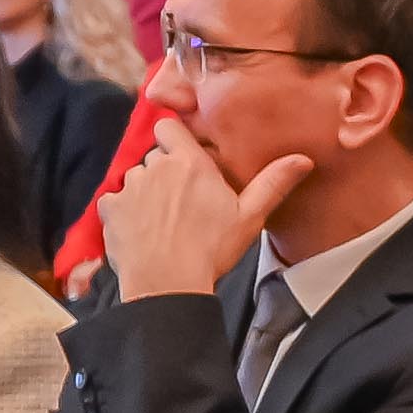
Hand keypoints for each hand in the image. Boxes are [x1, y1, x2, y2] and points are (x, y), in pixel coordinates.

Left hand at [101, 115, 307, 307]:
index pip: (169, 127)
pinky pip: (115, 201)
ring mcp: (129, 187)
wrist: (167, 285)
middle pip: (155, 157)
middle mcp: (155, 167)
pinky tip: (141, 232)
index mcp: (189, 163)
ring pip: (135, 179)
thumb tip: (302, 160)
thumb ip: (273, 184)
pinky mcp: (110, 209)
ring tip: (162, 221)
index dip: (174, 139)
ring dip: (145, 192)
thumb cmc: (210, 251)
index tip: (185, 157)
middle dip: (165, 173)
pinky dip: (124, 213)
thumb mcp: (250, 217)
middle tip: (182, 201)